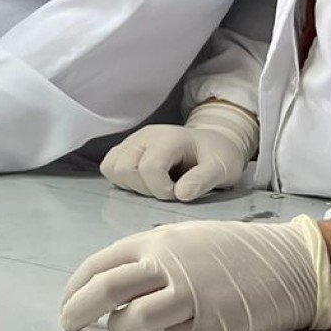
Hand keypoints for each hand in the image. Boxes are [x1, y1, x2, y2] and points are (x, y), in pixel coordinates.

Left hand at [60, 215, 330, 330]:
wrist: (292, 264)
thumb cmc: (234, 252)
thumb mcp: (185, 239)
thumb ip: (148, 258)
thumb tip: (113, 286)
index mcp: (155, 241)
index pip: (99, 265)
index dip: (76, 288)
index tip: (68, 305)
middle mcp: (165, 265)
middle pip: (106, 290)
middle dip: (78, 311)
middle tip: (68, 327)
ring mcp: (187, 296)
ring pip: (132, 321)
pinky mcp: (208, 327)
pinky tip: (191, 329)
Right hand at [101, 101, 257, 201]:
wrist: (212, 144)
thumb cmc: (217, 156)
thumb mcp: (222, 169)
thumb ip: (203, 180)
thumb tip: (181, 195)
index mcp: (168, 138)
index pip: (149, 168)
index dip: (162, 190)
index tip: (180, 193)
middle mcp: (144, 136)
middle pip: (125, 169)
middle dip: (145, 189)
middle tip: (167, 190)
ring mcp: (132, 141)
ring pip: (112, 168)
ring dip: (131, 185)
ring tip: (154, 186)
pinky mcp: (124, 149)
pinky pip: (109, 166)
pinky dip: (122, 180)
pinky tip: (143, 182)